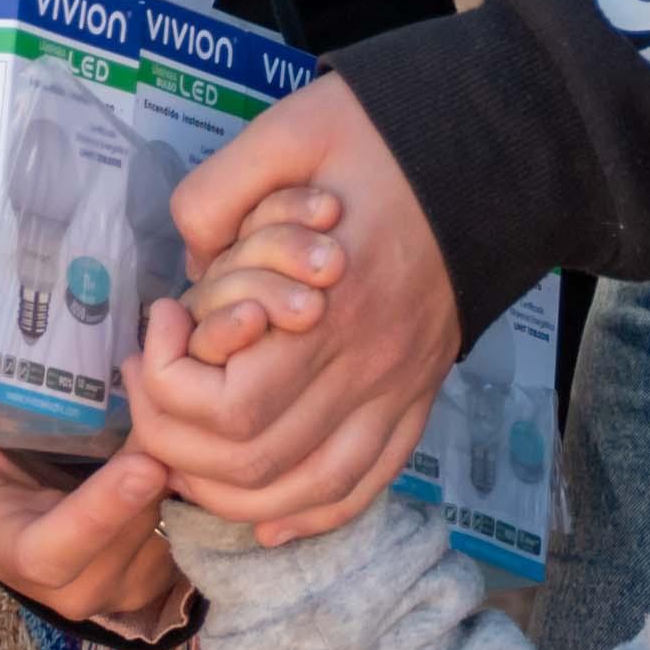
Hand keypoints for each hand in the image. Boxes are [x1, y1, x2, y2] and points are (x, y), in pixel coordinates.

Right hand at [0, 421, 196, 637]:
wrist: (14, 508)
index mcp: (7, 548)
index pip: (53, 551)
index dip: (99, 513)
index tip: (145, 465)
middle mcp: (63, 586)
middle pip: (126, 539)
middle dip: (157, 475)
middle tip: (180, 404)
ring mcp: (113, 588)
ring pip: (164, 536)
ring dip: (182, 478)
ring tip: (185, 412)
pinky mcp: (153, 577)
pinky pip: (185, 538)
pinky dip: (192, 492)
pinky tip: (193, 443)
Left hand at [133, 76, 458, 539]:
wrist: (499, 148)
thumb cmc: (389, 135)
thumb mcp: (290, 133)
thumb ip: (220, 192)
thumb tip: (187, 262)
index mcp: (330, 308)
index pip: (230, 408)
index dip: (168, 384)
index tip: (159, 323)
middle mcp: (367, 366)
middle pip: (254, 463)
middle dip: (177, 439)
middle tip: (150, 379)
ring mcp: (399, 389)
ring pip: (306, 491)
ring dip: (230, 491)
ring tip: (184, 446)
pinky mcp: (419, 395)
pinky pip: (366, 483)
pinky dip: (312, 513)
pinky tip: (268, 516)